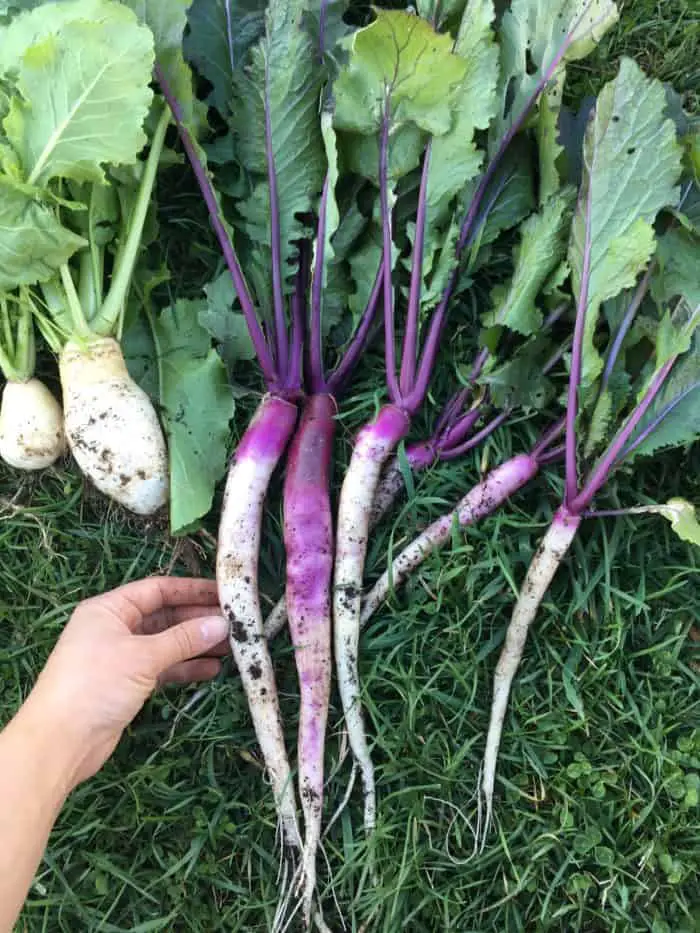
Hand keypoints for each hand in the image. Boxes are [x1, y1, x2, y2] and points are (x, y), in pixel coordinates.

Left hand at [22, 576, 228, 789]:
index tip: (225, 592)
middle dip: (199, 620)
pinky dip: (185, 667)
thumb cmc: (95, 685)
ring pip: (167, 643)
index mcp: (110, 609)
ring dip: (196, 644)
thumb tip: (222, 624)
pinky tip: (212, 670)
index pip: (158, 589)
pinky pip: (163, 667)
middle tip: (236, 624)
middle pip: (165, 616)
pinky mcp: (128, 683)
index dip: (192, 590)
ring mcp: (122, 656)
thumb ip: (184, 639)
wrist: (60, 741)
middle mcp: (116, 628)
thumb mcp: (142, 656)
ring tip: (232, 647)